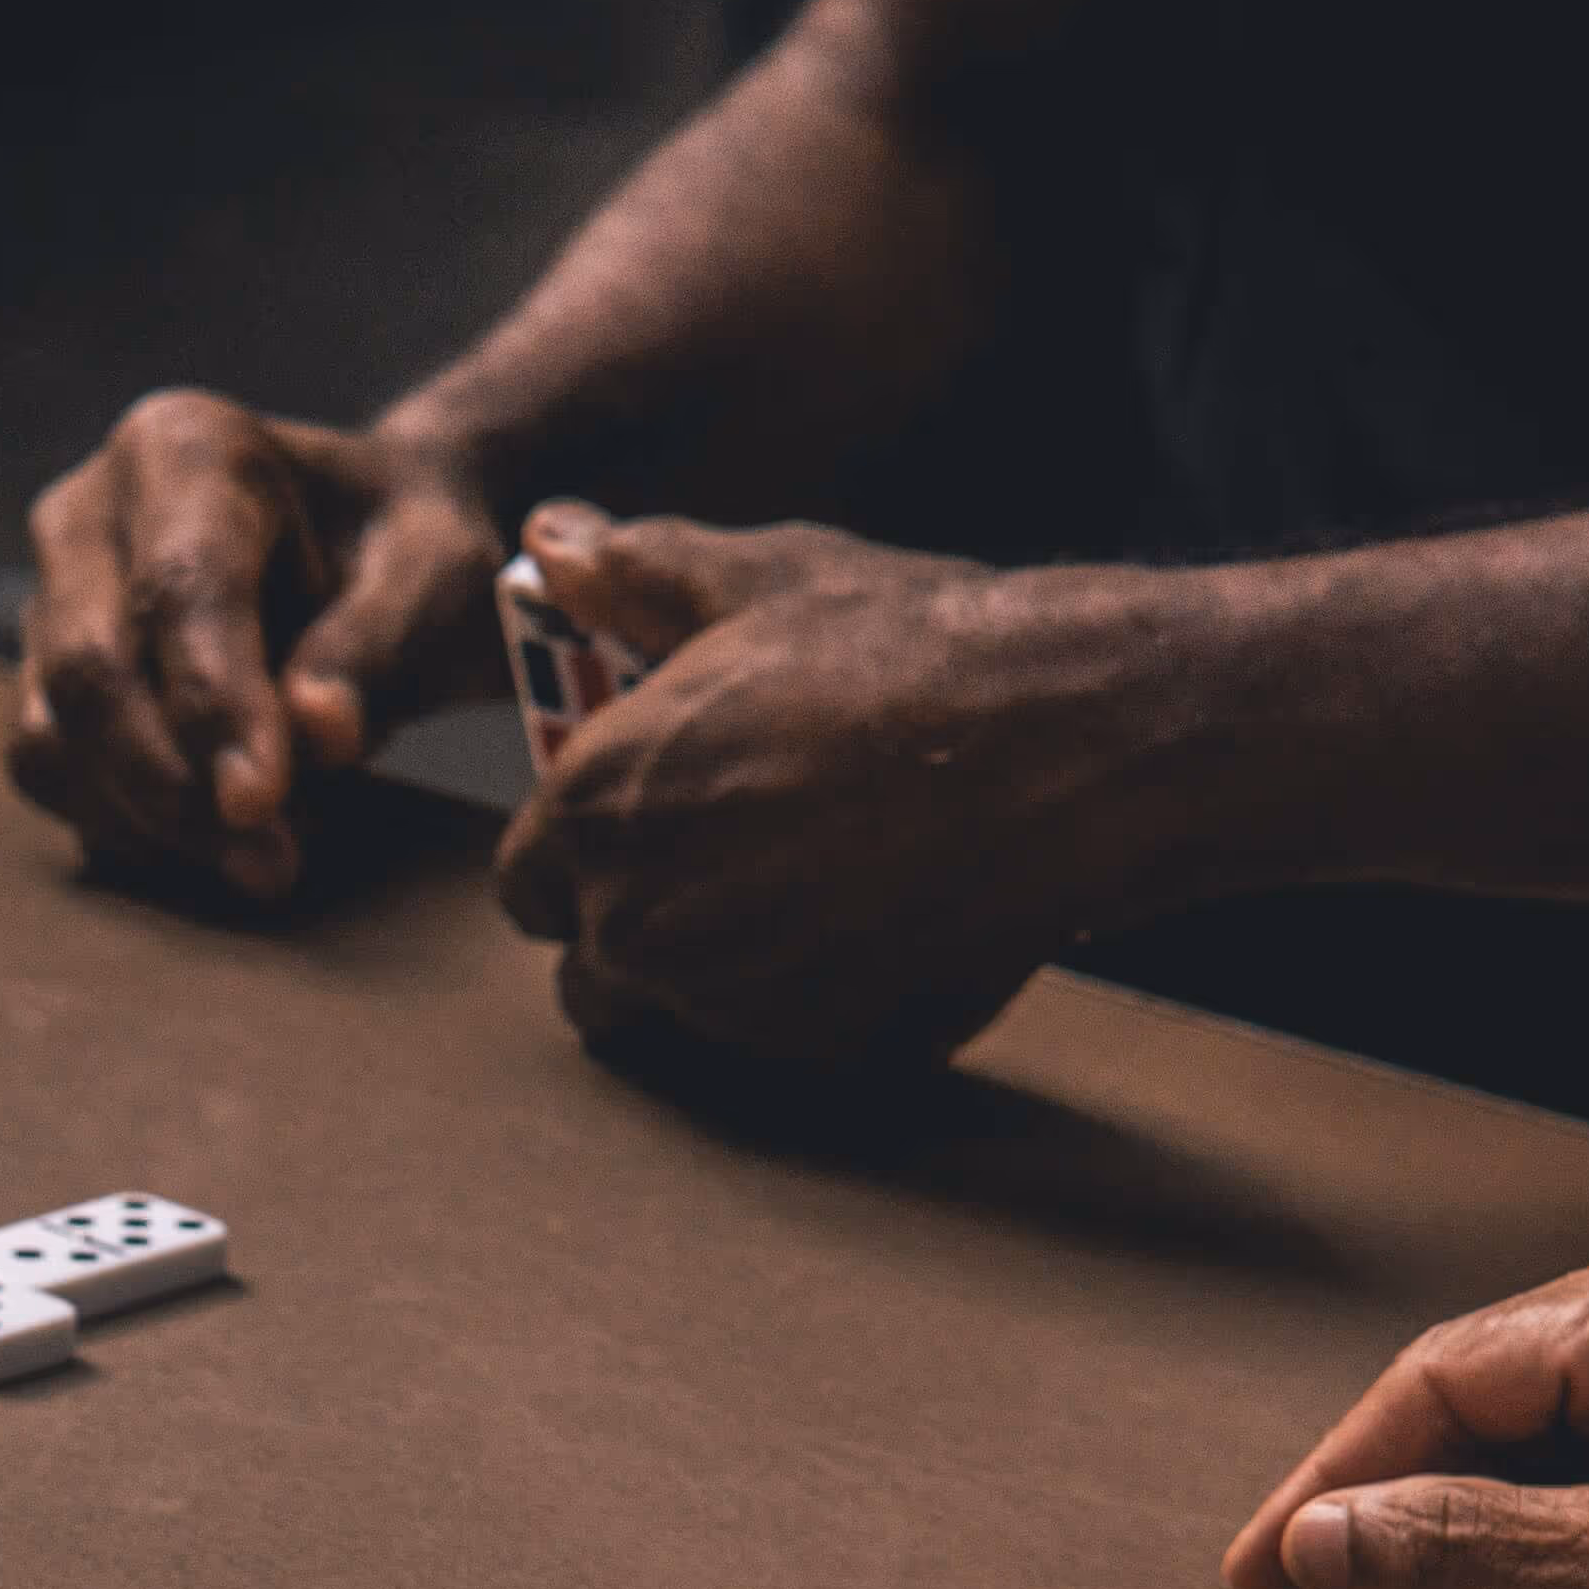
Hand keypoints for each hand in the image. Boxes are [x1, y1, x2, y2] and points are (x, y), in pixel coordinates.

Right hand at [12, 393, 503, 900]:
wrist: (370, 555)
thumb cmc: (408, 554)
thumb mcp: (436, 576)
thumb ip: (379, 644)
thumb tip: (318, 734)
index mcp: (183, 449)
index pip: (179, 590)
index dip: (213, 706)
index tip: (261, 803)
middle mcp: (88, 514)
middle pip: (89, 669)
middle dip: (172, 786)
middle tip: (270, 864)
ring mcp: (49, 599)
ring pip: (52, 737)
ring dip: (148, 822)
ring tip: (264, 856)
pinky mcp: (41, 680)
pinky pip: (51, 774)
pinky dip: (125, 829)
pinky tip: (216, 842)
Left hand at [492, 505, 1205, 1068]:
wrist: (1062, 745)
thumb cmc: (903, 651)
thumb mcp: (754, 579)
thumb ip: (631, 574)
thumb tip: (550, 541)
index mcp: (592, 814)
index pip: (526, 883)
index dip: (578, 854)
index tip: (641, 826)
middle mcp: (638, 926)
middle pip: (592, 968)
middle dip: (636, 925)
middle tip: (725, 860)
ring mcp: (729, 1001)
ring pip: (682, 1014)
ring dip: (716, 971)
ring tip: (805, 885)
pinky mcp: (824, 1047)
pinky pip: (785, 1036)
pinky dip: (813, 995)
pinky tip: (876, 917)